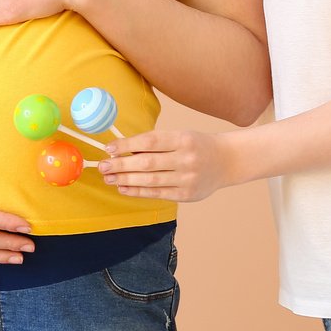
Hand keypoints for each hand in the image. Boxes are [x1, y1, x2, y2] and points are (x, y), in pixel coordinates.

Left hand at [99, 129, 237, 201]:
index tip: (109, 148)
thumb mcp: (179, 136)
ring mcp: (188, 178)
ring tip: (109, 178)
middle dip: (121, 165)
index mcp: (183, 139)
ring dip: (126, 179)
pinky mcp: (187, 195)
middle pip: (147, 163)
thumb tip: (121, 150)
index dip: (127, 145)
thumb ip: (154, 143)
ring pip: (150, 180)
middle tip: (103, 166)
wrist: (227, 161)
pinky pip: (157, 194)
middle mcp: (187, 159)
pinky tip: (124, 188)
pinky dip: (138, 191)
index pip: (150, 141)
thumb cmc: (196, 145)